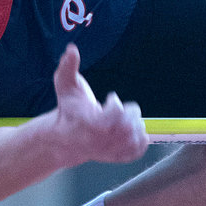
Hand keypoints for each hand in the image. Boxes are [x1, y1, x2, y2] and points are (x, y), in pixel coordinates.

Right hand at [47, 44, 148, 165]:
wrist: (64, 138)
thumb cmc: (69, 109)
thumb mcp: (65, 85)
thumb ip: (68, 66)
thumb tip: (71, 48)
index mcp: (90, 124)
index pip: (114, 115)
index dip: (116, 103)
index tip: (111, 97)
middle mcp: (100, 140)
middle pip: (128, 126)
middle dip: (130, 113)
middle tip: (124, 108)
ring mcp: (109, 151)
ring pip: (134, 139)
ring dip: (137, 125)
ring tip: (128, 118)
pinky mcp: (116, 157)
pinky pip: (137, 151)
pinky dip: (141, 141)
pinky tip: (135, 131)